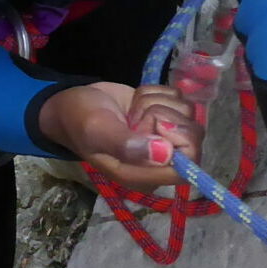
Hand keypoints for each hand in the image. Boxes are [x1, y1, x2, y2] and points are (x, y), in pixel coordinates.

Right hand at [37, 80, 202, 189]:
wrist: (72, 102)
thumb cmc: (80, 120)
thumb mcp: (97, 131)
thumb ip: (127, 145)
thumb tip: (165, 153)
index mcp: (144, 175)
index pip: (187, 166)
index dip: (177, 140)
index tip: (154, 123)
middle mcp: (160, 160)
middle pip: (193, 137)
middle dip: (165, 115)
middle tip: (137, 116)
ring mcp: (165, 136)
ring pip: (187, 113)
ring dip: (158, 102)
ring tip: (132, 110)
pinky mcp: (165, 115)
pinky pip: (179, 98)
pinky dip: (158, 92)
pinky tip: (137, 101)